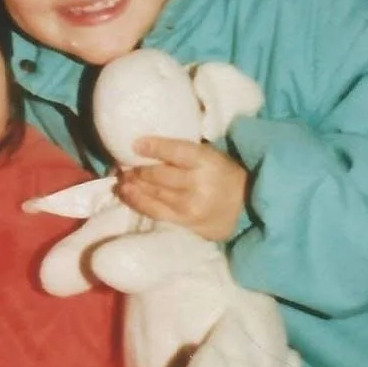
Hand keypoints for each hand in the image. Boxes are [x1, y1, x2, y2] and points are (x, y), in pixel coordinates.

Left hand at [115, 138, 247, 241]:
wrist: (245, 208)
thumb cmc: (223, 175)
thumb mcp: (211, 155)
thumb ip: (184, 151)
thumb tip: (146, 145)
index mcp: (207, 161)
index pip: (175, 151)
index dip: (152, 147)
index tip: (135, 144)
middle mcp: (198, 184)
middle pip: (158, 174)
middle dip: (136, 168)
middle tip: (123, 163)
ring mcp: (190, 206)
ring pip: (153, 192)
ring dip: (133, 184)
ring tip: (122, 178)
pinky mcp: (184, 222)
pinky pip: (154, 211)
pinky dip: (137, 200)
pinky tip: (127, 192)